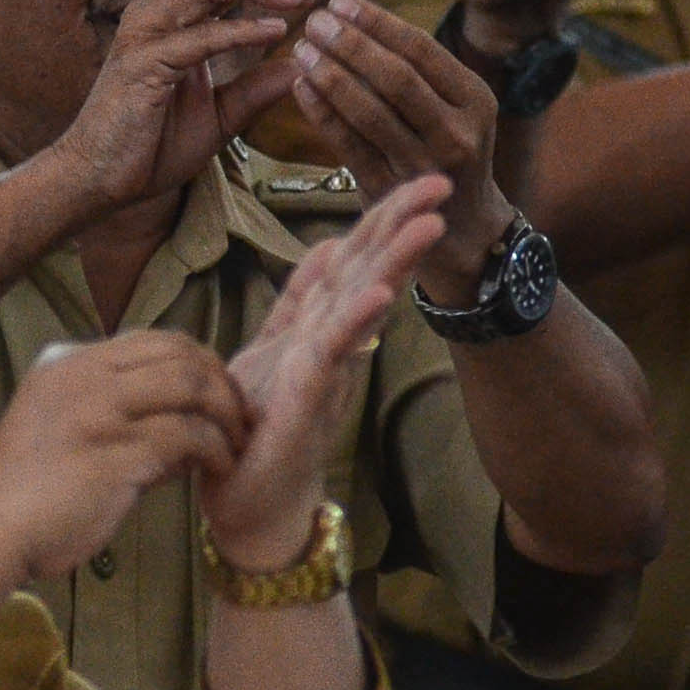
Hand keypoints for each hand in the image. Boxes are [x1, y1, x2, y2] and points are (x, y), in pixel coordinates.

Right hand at [0, 330, 246, 586]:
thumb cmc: (30, 492)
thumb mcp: (60, 425)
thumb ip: (116, 412)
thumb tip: (187, 421)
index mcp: (67, 361)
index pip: (155, 339)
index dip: (201, 362)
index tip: (219, 395)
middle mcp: (83, 375)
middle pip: (181, 354)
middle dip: (223, 384)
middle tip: (240, 420)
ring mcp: (98, 410)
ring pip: (191, 386)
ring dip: (226, 416)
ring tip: (235, 446)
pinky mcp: (115, 452)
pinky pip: (187, 435)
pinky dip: (215, 450)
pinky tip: (220, 469)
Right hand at [38, 0, 313, 217]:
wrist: (101, 181)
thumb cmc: (151, 147)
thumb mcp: (218, 116)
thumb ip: (254, 90)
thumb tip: (298, 68)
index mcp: (169, 18)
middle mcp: (154, 14)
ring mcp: (145, 34)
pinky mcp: (143, 64)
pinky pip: (198, 36)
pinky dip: (240, 29)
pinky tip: (275, 33)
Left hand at [206, 175, 448, 565]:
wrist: (250, 511)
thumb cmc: (260, 434)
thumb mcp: (275, 350)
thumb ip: (301, 301)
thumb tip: (329, 248)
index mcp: (318, 328)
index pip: (354, 261)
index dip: (383, 218)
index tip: (416, 178)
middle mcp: (329, 347)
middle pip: (367, 272)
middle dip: (400, 225)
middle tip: (440, 182)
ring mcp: (322, 373)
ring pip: (359, 305)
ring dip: (392, 262)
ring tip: (426, 223)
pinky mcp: (306, 401)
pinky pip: (330, 353)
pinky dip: (353, 321)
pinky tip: (376, 293)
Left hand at [286, 1, 509, 288]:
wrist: (464, 227)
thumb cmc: (449, 150)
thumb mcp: (455, 107)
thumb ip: (418, 71)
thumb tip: (355, 18)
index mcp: (475, 100)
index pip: (421, 50)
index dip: (377, 22)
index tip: (340, 1)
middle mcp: (456, 133)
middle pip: (396, 78)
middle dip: (350, 44)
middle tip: (314, 21)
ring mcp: (424, 166)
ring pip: (370, 112)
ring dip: (330, 76)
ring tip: (301, 49)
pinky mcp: (391, 192)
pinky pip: (349, 146)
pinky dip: (322, 114)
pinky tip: (300, 86)